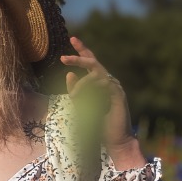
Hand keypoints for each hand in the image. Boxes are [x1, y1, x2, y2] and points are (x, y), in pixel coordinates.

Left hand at [60, 36, 144, 168]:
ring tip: (73, 99)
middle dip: (79, 57)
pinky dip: (90, 88)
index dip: (83, 50)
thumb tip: (69, 74)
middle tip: (63, 58)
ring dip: (81, 85)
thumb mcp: (82, 106)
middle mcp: (109, 82)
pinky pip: (103, 83)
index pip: (91, 62)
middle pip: (94, 62)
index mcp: (101, 83)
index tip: (73, 39)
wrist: (116, 141)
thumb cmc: (100, 125)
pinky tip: (81, 98)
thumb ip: (76, 91)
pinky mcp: (118, 94)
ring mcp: (115, 87)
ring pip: (96, 74)